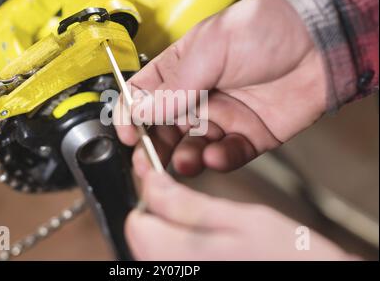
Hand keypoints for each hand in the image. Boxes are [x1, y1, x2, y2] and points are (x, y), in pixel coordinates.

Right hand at [114, 0, 327, 175]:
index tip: (128, 135)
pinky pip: (226, 155)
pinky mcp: (247, 136)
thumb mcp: (211, 48)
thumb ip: (175, 84)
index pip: (142, 96)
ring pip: (191, 148)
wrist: (319, 43)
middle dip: (154, 148)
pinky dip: (219, 160)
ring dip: (184, 158)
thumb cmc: (264, 30)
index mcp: (180, 70)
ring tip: (186, 161)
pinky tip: (216, 154)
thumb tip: (142, 110)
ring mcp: (222, 118)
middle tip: (150, 162)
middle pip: (163, 129)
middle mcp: (197, 96)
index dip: (130, 116)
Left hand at [126, 170, 351, 259]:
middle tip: (187, 196)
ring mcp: (178, 277)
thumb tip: (151, 182)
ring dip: (170, 224)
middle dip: (160, 209)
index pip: (136, 220)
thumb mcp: (238, 218)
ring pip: (154, 246)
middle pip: (142, 234)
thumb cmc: (288, 256)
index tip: (166, 178)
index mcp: (178, 255)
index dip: (151, 193)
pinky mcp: (188, 277)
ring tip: (202, 217)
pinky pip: (170, 258)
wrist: (314, 278)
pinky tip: (206, 237)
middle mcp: (171, 271)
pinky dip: (180, 241)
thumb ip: (186, 203)